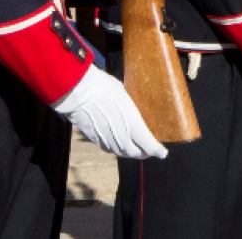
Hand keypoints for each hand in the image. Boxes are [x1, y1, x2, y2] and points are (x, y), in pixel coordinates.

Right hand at [52, 67, 167, 159]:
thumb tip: (137, 107)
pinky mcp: (95, 140)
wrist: (79, 93)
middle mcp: (121, 138)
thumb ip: (134, 107)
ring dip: (130, 152)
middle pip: (136, 153)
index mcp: (133, 127)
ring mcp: (107, 141)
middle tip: (150, 149)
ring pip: (122, 153)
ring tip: (136, 148)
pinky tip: (119, 143)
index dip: (158, 151)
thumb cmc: (105, 89)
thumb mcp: (127, 95)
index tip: (163, 152)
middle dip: (145, 153)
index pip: (149, 146)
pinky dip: (118, 149)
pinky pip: (110, 149)